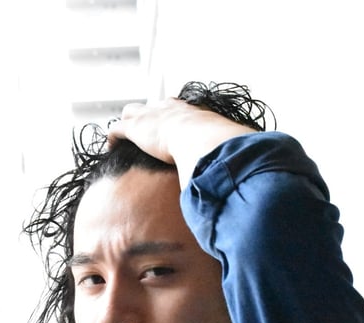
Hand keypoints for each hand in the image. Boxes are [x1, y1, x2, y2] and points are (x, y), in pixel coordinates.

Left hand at [107, 98, 255, 187]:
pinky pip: (117, 130)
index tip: (173, 127)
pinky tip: (111, 149)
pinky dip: (113, 139)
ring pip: (132, 111)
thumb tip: (252, 177)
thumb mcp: (229, 150)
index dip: (174, 117)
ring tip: (125, 138)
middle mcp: (171, 108)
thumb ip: (236, 162)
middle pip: (154, 105)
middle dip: (148, 115)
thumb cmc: (219, 145)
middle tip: (145, 130)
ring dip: (129, 123)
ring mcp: (152, 115)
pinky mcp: (136, 127)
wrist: (201, 139)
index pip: (179, 108)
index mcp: (193, 112)